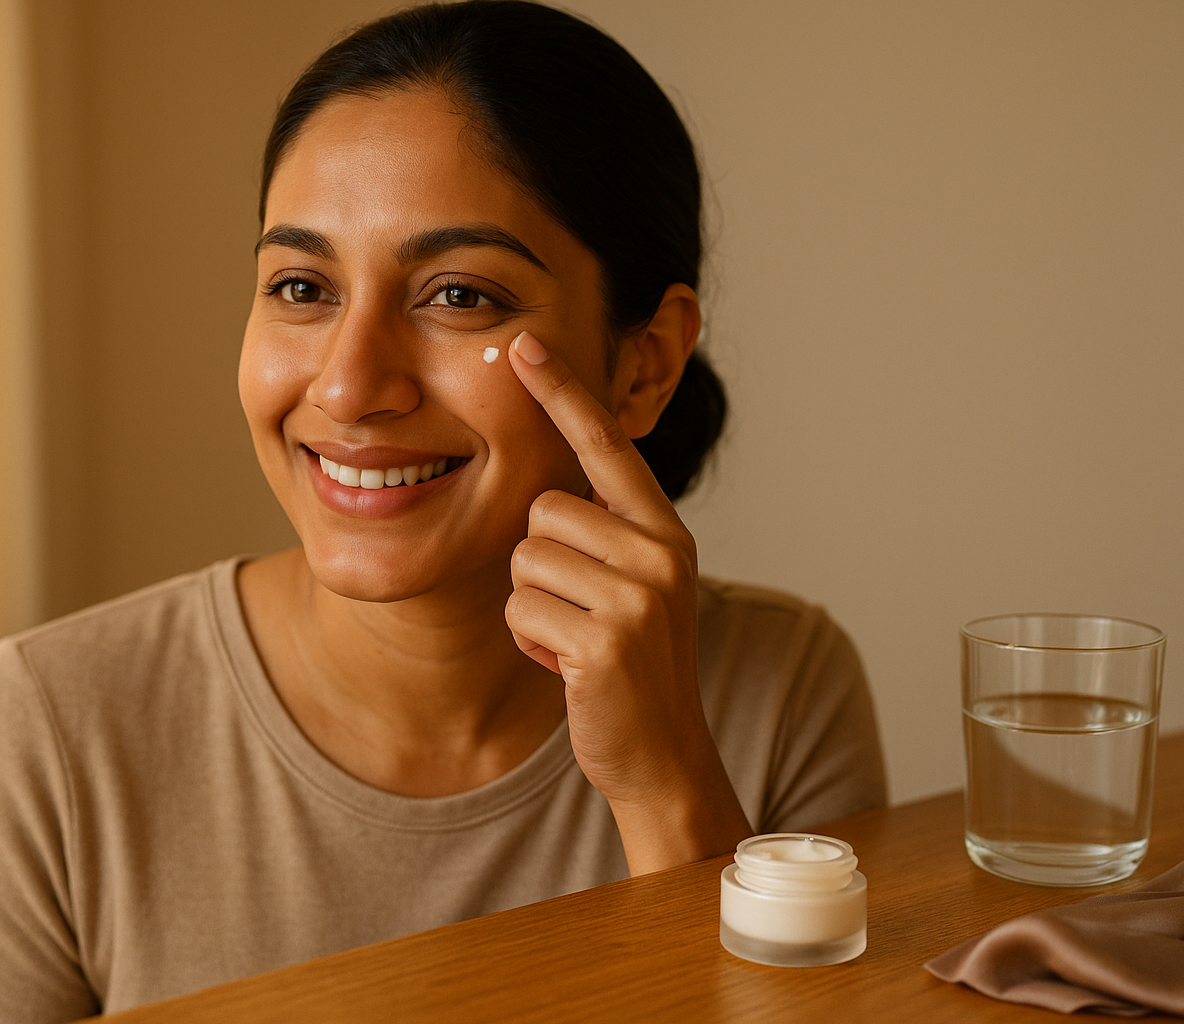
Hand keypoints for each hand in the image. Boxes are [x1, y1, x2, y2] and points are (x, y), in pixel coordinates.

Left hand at [504, 330, 751, 873]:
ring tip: (574, 639)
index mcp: (663, 528)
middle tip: (578, 611)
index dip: (564, 392)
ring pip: (524, 560)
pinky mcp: (606, 638)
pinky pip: (520, 609)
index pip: (607, 443)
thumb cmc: (629, 664)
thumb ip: (606, 530)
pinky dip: (529, 642)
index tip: (527, 342)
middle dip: (539, 564)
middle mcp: (659, 550)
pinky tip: (567, 667)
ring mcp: (637, 595)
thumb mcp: (633, 584)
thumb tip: (548, 486)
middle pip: (541, 510)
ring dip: (532, 606)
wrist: (660, 753)